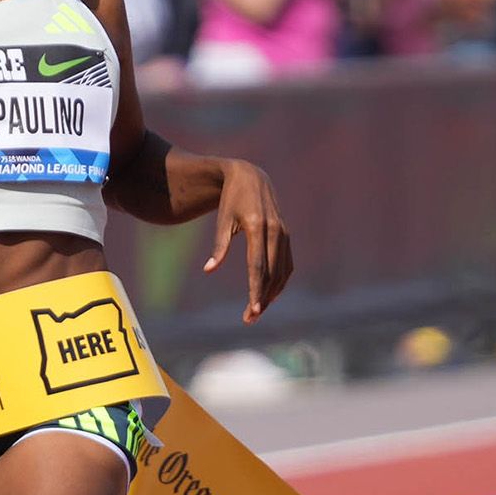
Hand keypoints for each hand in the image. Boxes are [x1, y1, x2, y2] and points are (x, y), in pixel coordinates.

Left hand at [205, 159, 291, 323]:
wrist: (251, 176)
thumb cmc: (231, 199)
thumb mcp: (223, 220)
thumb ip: (219, 245)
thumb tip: (209, 270)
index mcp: (258, 227)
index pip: (258, 267)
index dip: (255, 291)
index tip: (252, 311)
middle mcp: (275, 231)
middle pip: (271, 273)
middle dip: (262, 298)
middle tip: (249, 318)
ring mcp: (283, 233)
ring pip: (282, 271)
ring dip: (272, 293)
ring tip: (257, 311)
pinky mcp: (286, 235)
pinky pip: (287, 264)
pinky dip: (280, 281)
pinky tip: (269, 294)